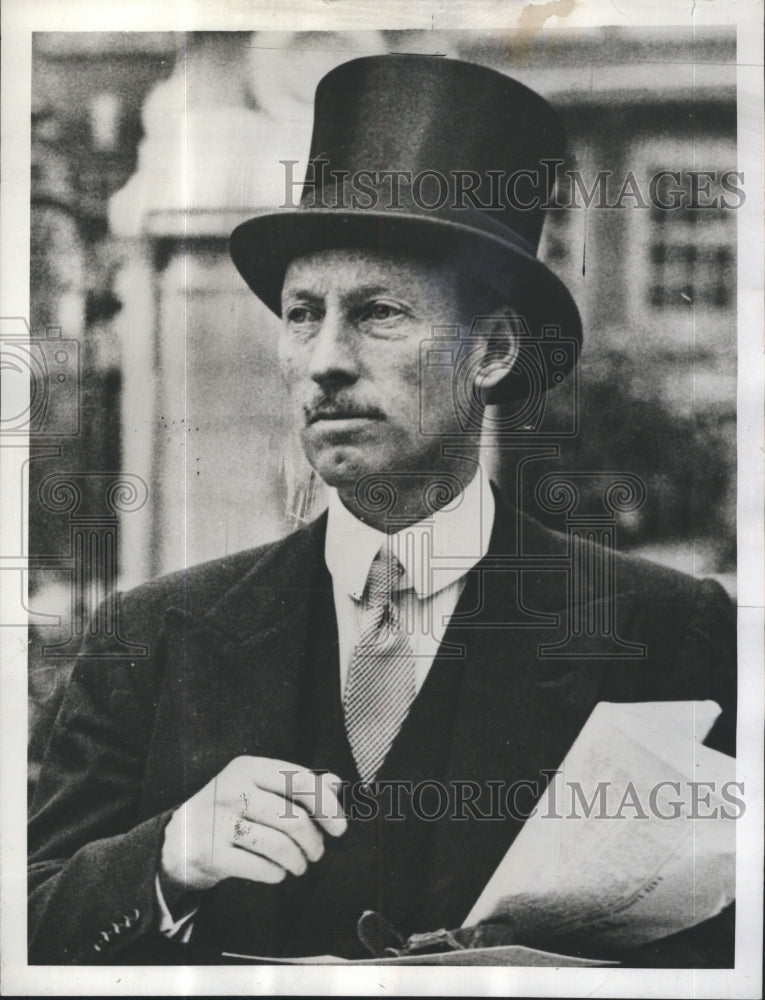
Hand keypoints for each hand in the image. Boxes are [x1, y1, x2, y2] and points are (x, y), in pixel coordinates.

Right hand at [160, 756, 346, 892]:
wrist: (177, 839)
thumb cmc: (230, 809)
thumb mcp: (257, 786)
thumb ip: (296, 783)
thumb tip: (336, 784)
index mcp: (247, 767)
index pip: (299, 780)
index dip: (327, 805)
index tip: (340, 828)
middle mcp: (232, 790)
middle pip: (293, 818)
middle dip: (314, 841)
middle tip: (317, 852)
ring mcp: (218, 822)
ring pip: (279, 845)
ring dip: (298, 860)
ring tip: (300, 865)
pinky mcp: (211, 854)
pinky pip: (260, 867)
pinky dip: (277, 873)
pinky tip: (277, 872)